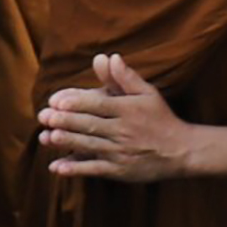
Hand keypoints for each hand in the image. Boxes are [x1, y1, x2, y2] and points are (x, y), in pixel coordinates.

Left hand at [38, 52, 226, 182]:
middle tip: (44, 117)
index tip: (57, 101)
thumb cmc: (161, 118)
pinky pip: (94, 169)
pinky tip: (57, 167)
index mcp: (129, 109)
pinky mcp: (119, 171)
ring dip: (67, 142)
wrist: (182, 151)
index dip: (77, 103)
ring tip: (47, 137)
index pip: (99, 105)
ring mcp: (121, 152)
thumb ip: (126, 77)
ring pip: (90, 146)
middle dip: (66, 121)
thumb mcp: (148, 93)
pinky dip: (75, 169)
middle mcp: (124, 131)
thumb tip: (109, 56)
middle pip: (91, 125)